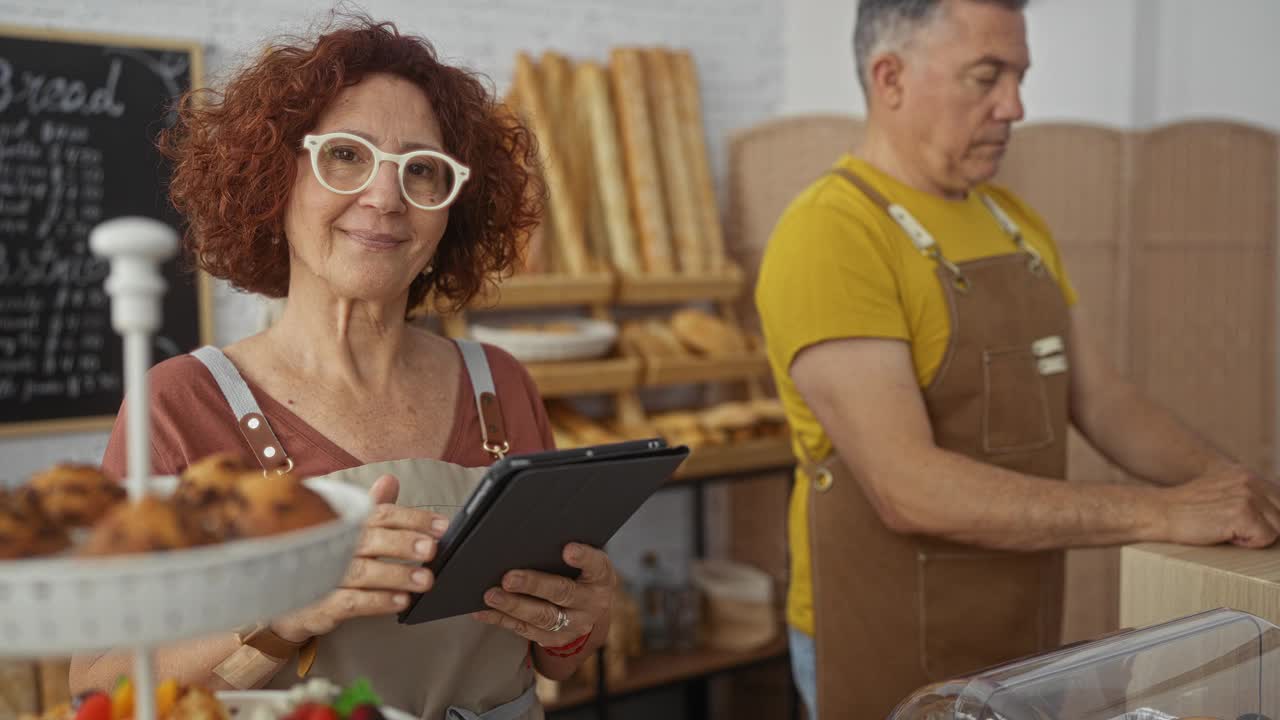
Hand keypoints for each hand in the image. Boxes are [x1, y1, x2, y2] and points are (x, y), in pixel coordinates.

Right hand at [270, 474, 449, 641]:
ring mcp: (324, 577)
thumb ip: (373, 510)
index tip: (442, 526)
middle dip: (404, 542)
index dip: (413, 518)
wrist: (290, 606)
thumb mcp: (349, 534)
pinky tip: (400, 601)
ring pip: (363, 572)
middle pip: (371, 539)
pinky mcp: (320, 605)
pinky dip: (378, 601)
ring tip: (424, 579)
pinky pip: (351, 603)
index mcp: (345, 525)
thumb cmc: (325, 564)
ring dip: (397, 575)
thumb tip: (390, 480)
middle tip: (431, 549)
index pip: (380, 514)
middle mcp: (332, 546)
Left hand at [471, 543, 615, 646]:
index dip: (583, 557)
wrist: (589, 609)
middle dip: (533, 585)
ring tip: (491, 596)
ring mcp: (574, 625)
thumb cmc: (580, 574)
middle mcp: (592, 603)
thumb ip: (565, 551)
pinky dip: (503, 619)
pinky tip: (485, 611)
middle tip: (509, 578)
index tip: (568, 550)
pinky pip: (526, 630)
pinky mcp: (556, 639)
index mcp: (601, 577)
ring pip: (543, 617)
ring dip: (514, 606)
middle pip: (562, 593)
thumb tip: (527, 538)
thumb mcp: (584, 562)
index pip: (596, 564)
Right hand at [1157, 461, 1279, 547]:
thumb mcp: (1221, 491)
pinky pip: (1266, 538)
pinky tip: (1226, 535)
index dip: (1270, 518)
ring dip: (1255, 536)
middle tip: (1234, 528)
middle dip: (1264, 528)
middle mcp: (1250, 481)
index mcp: (1246, 474)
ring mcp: (1247, 496)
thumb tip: (1273, 514)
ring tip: (1229, 530)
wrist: (1160, 512)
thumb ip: (1247, 495)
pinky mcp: (1243, 514)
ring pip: (1278, 528)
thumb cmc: (1187, 509)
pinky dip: (1248, 543)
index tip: (1250, 524)